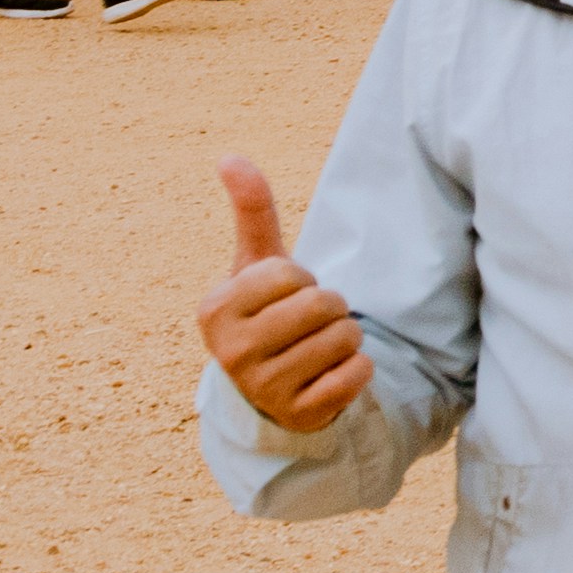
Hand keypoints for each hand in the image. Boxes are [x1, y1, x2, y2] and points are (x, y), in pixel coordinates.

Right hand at [200, 160, 369, 433]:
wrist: (271, 392)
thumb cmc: (267, 314)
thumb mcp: (256, 266)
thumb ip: (252, 212)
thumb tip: (228, 156)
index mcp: (216, 310)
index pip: (292, 273)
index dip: (302, 279)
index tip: (284, 298)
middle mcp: (230, 353)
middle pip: (323, 303)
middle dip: (330, 308)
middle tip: (307, 325)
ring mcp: (262, 390)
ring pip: (345, 337)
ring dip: (345, 338)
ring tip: (317, 349)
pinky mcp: (298, 416)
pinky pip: (356, 375)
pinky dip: (356, 371)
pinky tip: (328, 378)